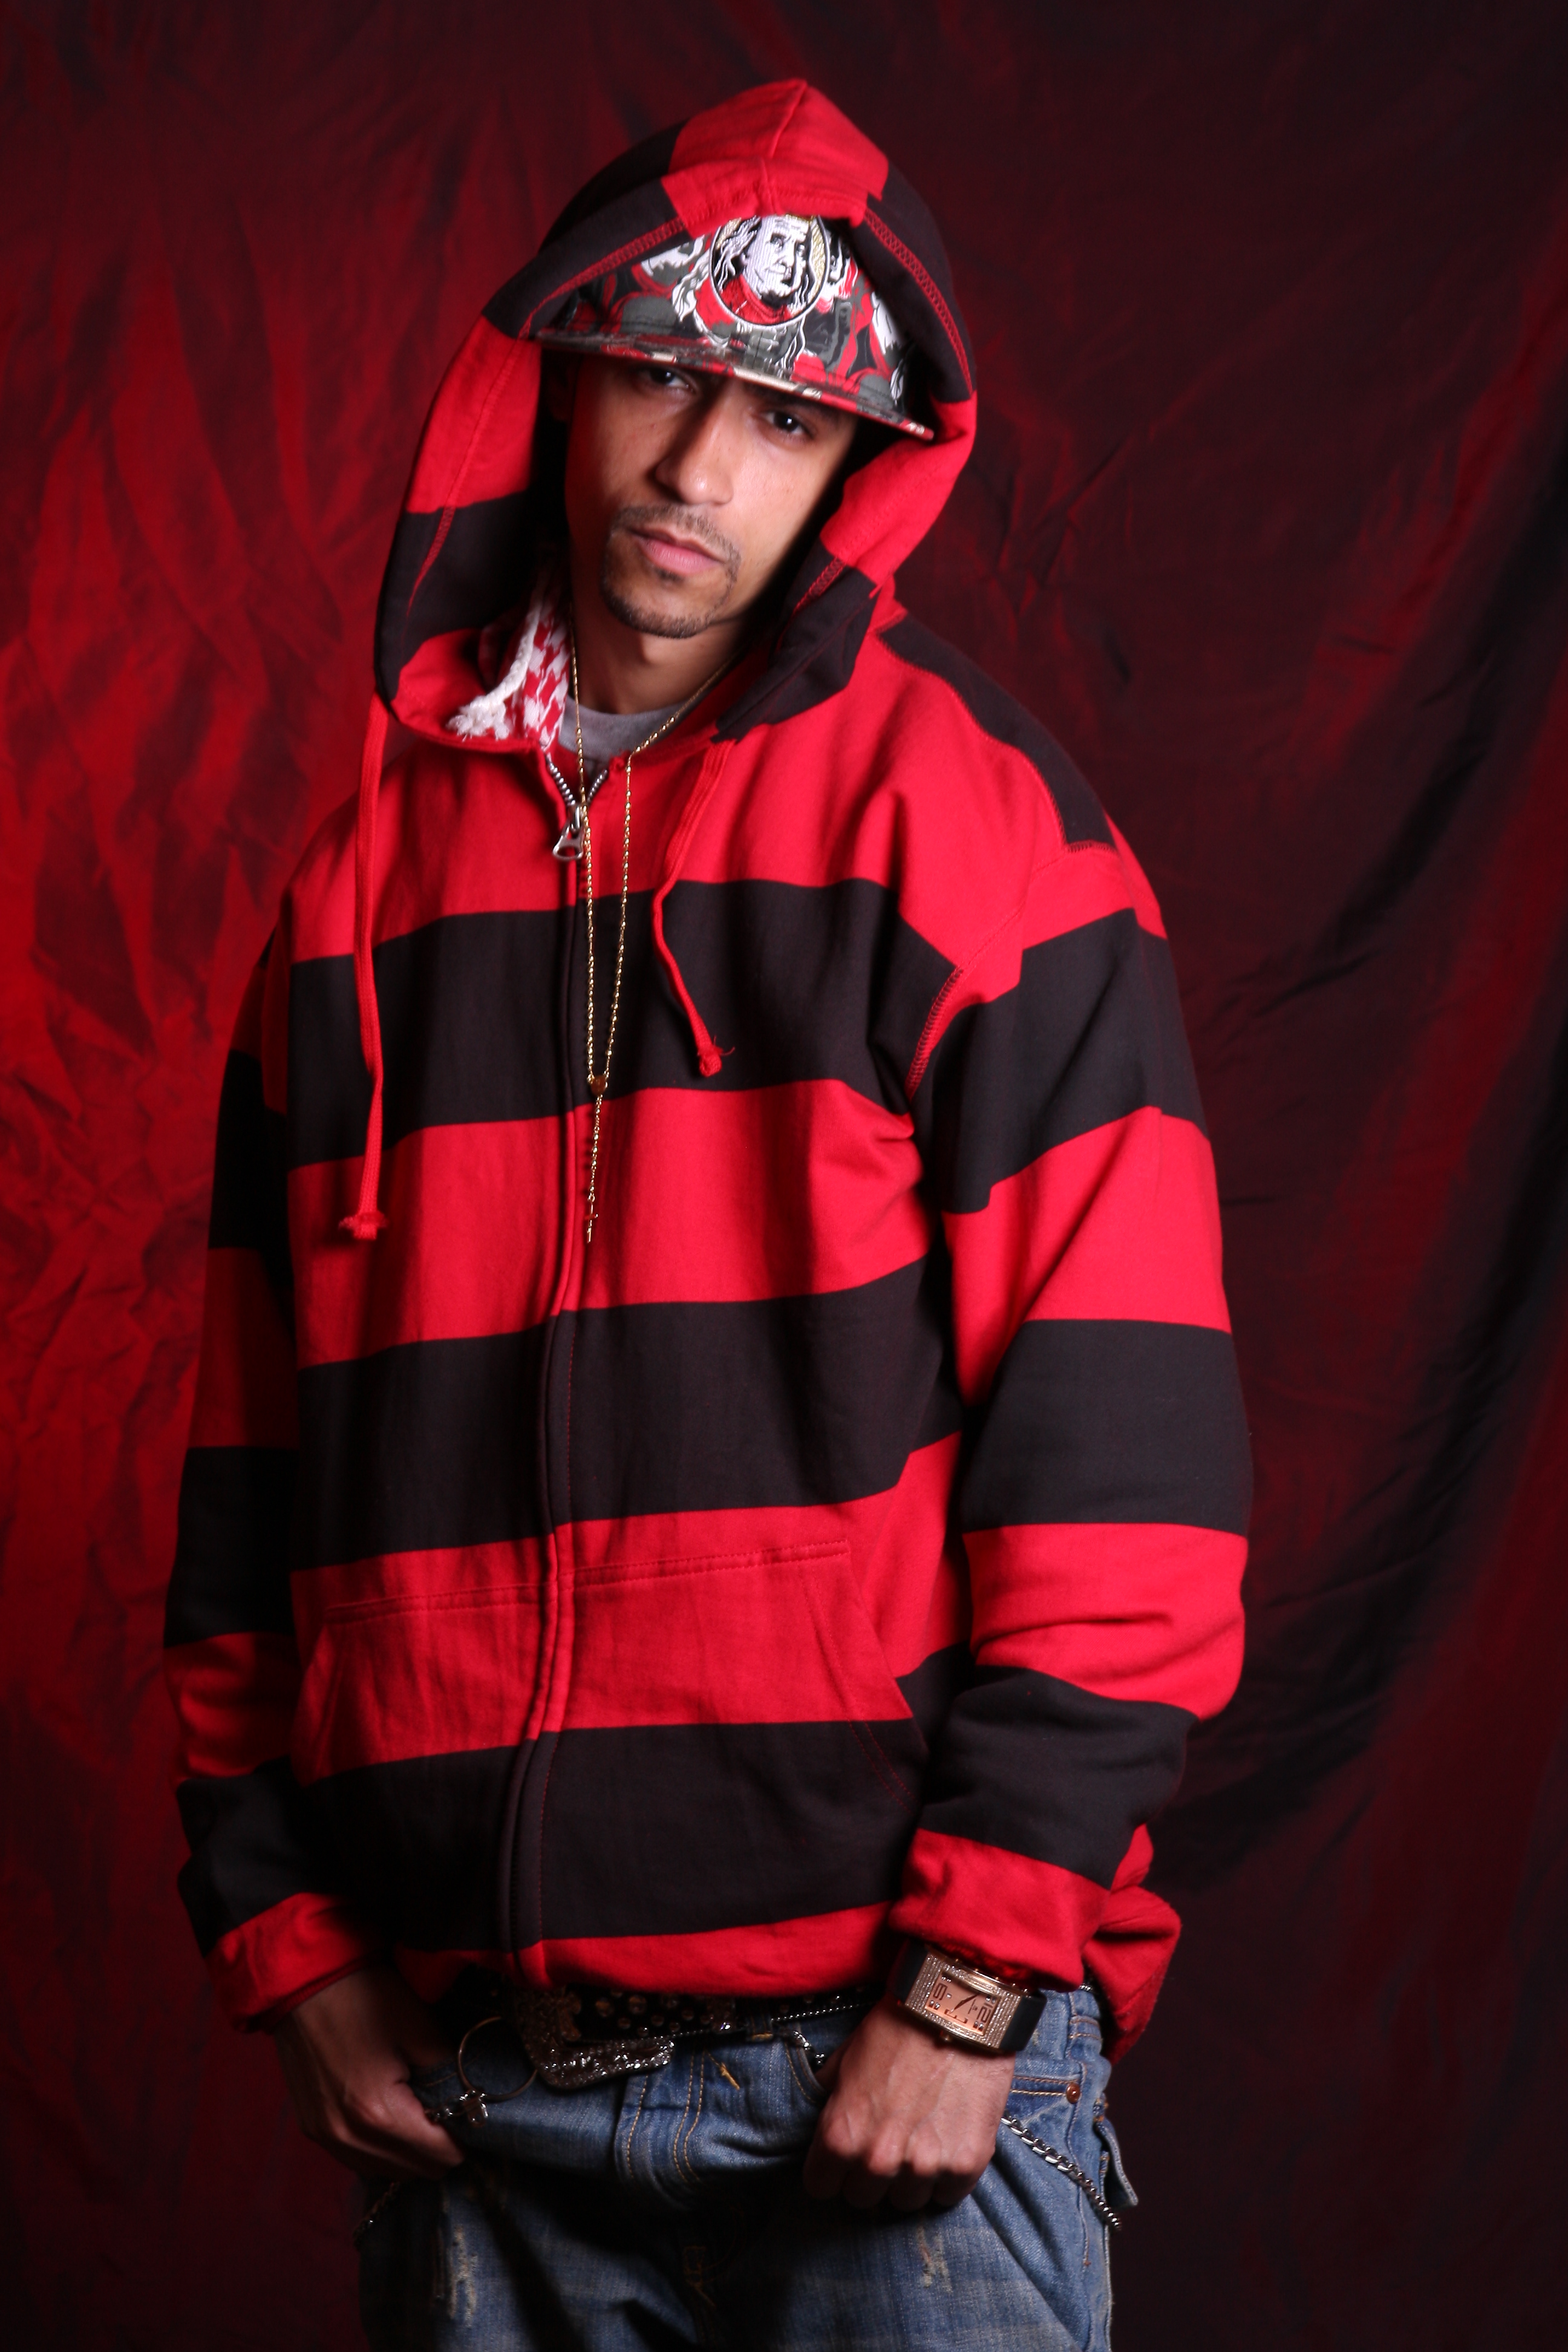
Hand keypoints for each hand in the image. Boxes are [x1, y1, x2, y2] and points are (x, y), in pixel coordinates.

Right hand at [272, 1962, 462, 2179]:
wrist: (305, 1980)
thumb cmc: (366, 1996)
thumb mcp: (420, 2029)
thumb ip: (451, 2076)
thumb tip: (472, 2104)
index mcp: (377, 2113)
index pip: (439, 2156)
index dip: (464, 2137)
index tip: (473, 2113)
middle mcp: (347, 2137)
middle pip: (414, 2172)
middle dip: (440, 2147)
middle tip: (451, 2110)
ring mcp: (324, 2136)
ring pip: (386, 2171)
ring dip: (410, 2152)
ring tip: (422, 2111)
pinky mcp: (312, 2128)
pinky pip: (358, 2157)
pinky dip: (381, 2147)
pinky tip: (391, 2116)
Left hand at [801, 1997, 1014, 2210]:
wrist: (957, 2008)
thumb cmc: (897, 2027)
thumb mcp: (845, 2058)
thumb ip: (828, 2099)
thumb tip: (819, 2124)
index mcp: (842, 2136)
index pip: (821, 2187)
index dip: (831, 2169)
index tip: (844, 2156)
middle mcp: (879, 2160)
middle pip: (864, 2198)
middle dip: (870, 2174)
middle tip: (887, 2140)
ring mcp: (925, 2166)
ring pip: (907, 2201)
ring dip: (910, 2176)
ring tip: (921, 2136)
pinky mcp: (966, 2164)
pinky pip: (947, 2194)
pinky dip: (947, 2173)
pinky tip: (947, 2139)